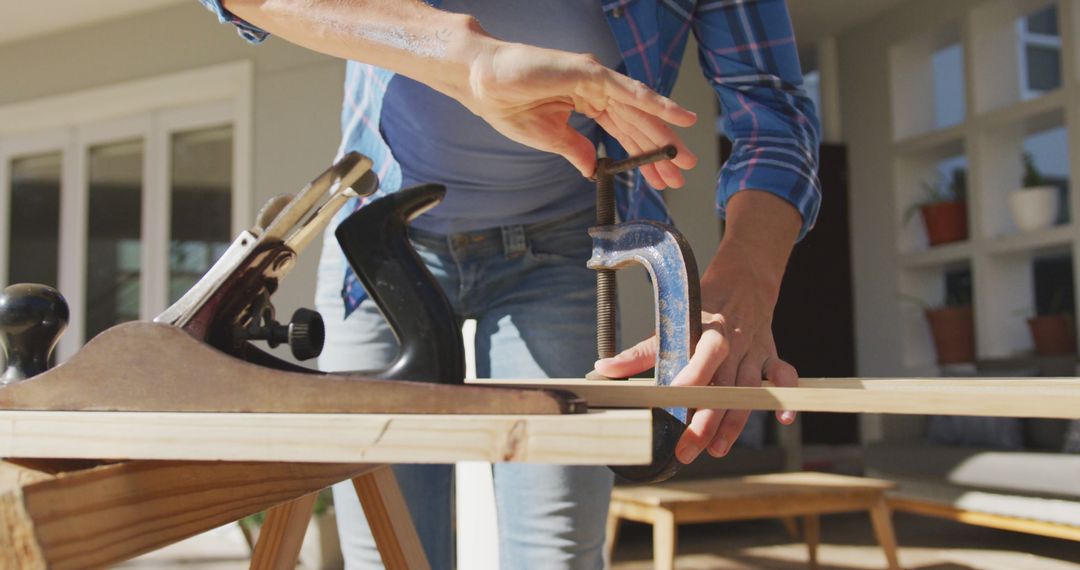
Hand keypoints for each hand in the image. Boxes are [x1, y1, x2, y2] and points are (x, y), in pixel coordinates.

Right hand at [465, 41, 697, 187]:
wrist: (482, 83)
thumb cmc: (508, 105)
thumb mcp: (549, 137)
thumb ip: (575, 150)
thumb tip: (592, 169)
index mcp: (587, 102)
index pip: (624, 133)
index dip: (644, 155)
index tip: (662, 178)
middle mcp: (597, 88)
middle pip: (637, 122)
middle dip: (662, 148)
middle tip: (685, 170)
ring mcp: (595, 78)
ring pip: (638, 109)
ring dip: (665, 131)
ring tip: (686, 154)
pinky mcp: (590, 72)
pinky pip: (628, 91)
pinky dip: (655, 102)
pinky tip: (676, 117)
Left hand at [594, 191, 801, 463]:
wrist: (743, 282)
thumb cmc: (702, 307)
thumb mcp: (671, 323)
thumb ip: (640, 351)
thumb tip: (603, 369)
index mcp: (710, 332)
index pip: (704, 358)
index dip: (693, 378)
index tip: (675, 401)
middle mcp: (735, 345)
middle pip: (725, 387)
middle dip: (707, 421)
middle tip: (689, 449)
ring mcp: (754, 353)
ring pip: (750, 392)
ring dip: (735, 423)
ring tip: (717, 450)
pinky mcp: (770, 357)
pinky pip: (784, 377)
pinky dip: (787, 397)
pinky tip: (783, 418)